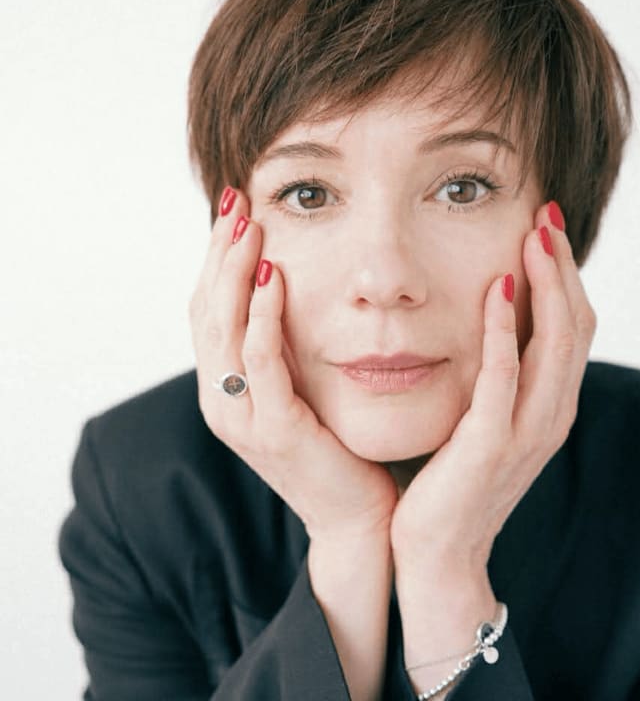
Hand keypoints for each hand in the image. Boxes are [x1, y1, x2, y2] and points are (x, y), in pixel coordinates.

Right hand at [189, 187, 398, 543]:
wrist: (355, 515)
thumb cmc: (334, 446)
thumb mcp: (299, 388)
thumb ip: (282, 347)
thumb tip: (285, 289)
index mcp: (223, 388)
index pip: (207, 310)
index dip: (214, 258)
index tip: (233, 210)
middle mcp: (221, 401)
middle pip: (206, 311)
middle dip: (219, 254)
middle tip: (234, 202)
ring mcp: (242, 418)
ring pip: (224, 330)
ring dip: (234, 274)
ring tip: (250, 227)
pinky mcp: (275, 430)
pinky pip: (260, 363)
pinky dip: (262, 318)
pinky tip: (274, 279)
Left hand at [390, 201, 595, 574]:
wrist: (438, 551)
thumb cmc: (455, 478)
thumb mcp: (490, 419)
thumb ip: (502, 376)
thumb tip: (495, 319)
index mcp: (553, 406)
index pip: (575, 328)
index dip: (567, 276)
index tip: (546, 228)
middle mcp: (552, 415)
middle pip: (575, 326)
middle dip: (562, 268)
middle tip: (545, 217)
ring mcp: (528, 431)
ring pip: (554, 344)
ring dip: (546, 286)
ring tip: (533, 237)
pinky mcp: (492, 443)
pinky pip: (505, 376)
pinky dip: (505, 330)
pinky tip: (496, 290)